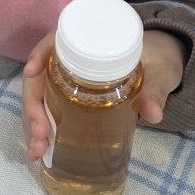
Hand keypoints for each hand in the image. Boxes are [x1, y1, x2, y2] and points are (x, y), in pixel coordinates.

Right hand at [21, 29, 188, 161]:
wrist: (161, 67)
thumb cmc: (157, 58)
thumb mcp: (160, 71)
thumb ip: (156, 89)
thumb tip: (153, 114)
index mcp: (87, 41)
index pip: (54, 41)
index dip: (39, 54)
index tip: (32, 71)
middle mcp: (69, 61)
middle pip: (40, 79)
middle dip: (33, 108)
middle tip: (40, 135)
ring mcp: (68, 83)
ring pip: (40, 100)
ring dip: (33, 125)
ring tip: (37, 152)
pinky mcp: (72, 101)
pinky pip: (49, 113)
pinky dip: (42, 132)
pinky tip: (40, 152)